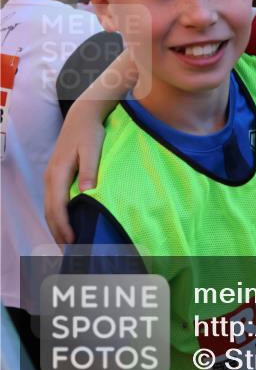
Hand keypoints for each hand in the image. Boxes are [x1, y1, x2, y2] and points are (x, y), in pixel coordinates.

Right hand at [44, 103, 109, 244]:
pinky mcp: (56, 177)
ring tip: (67, 245)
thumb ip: (90, 170)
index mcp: (58, 175)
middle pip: (50, 212)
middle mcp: (50, 179)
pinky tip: (66, 225)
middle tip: (69, 253)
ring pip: (50, 209)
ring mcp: (51, 178)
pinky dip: (58, 217)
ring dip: (56, 227)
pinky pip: (54, 202)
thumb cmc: (90, 133)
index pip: (58, 207)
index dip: (64, 226)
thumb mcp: (92, 150)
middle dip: (58, 233)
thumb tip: (87, 191)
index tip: (73, 241)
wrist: (82, 116)